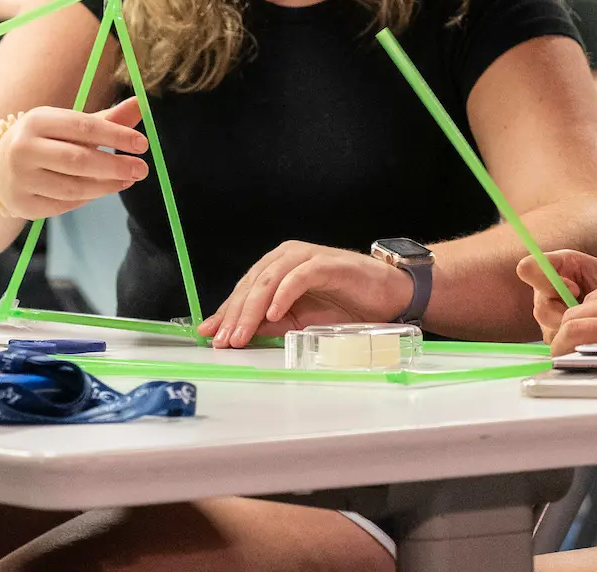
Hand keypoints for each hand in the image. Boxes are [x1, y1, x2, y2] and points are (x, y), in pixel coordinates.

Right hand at [0, 97, 147, 218]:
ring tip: (127, 180)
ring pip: (73, 187)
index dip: (115, 135)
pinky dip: (86, 198)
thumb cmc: (44, 141)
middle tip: (142, 169)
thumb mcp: (69, 125)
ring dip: (106, 185)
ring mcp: (21, 179)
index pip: (83, 126)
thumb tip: (140, 104)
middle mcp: (24, 149)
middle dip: (115, 165)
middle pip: (78, 160)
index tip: (142, 144)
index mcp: (37, 120)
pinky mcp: (23, 205)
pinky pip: (64, 205)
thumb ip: (106, 119)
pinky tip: (100, 190)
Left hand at [199, 242, 415, 348]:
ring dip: (253, 308)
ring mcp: (307, 258)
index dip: (226, 312)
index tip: (209, 334)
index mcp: (277, 267)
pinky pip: (299, 277)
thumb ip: (270, 324)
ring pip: (269, 278)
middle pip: (252, 283)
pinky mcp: (327, 264)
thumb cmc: (345, 305)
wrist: (387, 295)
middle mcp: (287, 257)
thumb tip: (237, 334)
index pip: (244, 289)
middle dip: (234, 313)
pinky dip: (284, 294)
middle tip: (223, 340)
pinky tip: (274, 314)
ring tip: (241, 333)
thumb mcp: (300, 320)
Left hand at [524, 253, 596, 363]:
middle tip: (564, 355)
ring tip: (571, 366)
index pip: (585, 302)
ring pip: (576, 334)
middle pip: (573, 318)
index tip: (572, 335)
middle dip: (563, 338)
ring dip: (568, 351)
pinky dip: (589, 364)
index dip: (575, 321)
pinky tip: (594, 372)